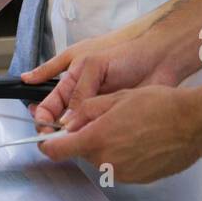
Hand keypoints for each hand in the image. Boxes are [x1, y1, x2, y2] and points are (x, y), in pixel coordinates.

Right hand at [23, 33, 178, 129]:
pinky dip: (93, 141)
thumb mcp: (94, 65)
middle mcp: (81, 98)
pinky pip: (98, 134)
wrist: (158, 61)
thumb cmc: (125, 55)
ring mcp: (96, 111)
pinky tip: (92, 144)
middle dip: (54, 133)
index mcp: (71, 81)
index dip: (43, 117)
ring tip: (74, 144)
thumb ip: (79, 91)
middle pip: (60, 121)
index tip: (44, 130)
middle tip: (57, 142)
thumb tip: (67, 121)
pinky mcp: (112, 121)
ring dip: (74, 139)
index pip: (49, 104)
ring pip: (79, 131)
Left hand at [39, 86, 201, 182]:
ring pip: (102, 159)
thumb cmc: (160, 106)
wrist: (194, 124)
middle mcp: (107, 161)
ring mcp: (123, 174)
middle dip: (87, 138)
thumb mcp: (117, 98)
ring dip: (108, 146)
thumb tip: (69, 121)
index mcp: (96, 139)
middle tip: (107, 119)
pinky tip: (142, 139)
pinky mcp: (138, 179)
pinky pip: (121, 167)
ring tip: (130, 127)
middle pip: (82, 152)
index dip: (47, 144)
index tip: (46, 139)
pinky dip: (124, 155)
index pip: (56, 150)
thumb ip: (87, 110)